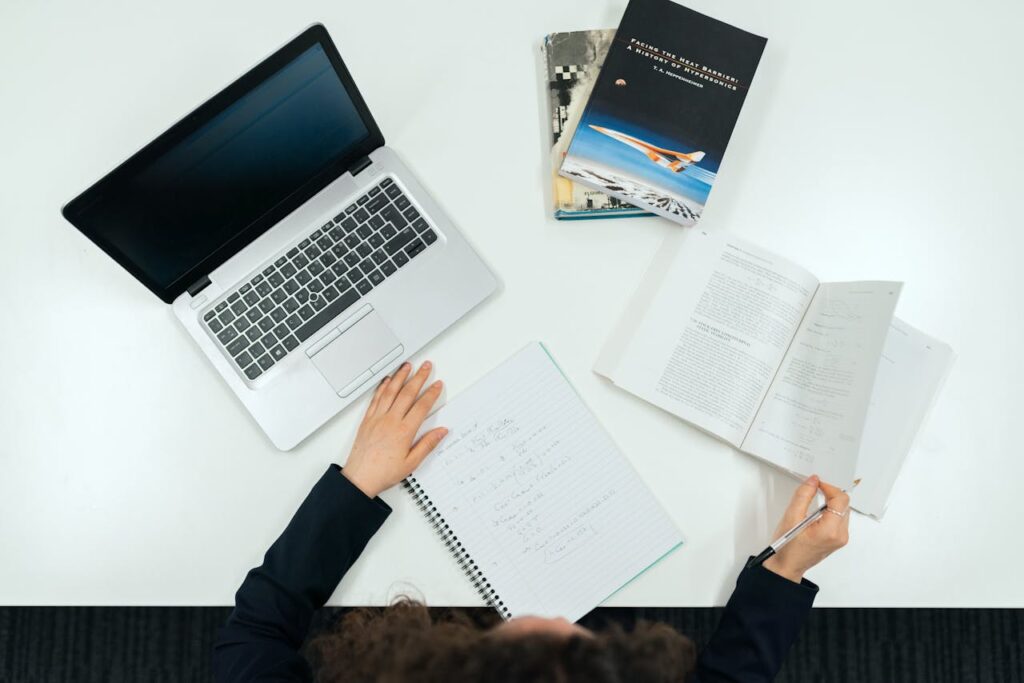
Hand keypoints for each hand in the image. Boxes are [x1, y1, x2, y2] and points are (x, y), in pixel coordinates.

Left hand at [341, 361, 446, 497]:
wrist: (360, 478)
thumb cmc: (383, 472)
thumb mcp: (411, 463)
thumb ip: (427, 445)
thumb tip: (441, 432)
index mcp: (403, 432)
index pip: (421, 406)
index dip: (431, 393)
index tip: (437, 384)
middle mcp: (390, 421)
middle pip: (407, 393)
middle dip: (419, 377)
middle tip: (426, 366)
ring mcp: (377, 418)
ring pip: (390, 391)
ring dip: (400, 376)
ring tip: (407, 366)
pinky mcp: (367, 420)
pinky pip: (376, 398)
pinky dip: (383, 387)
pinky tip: (387, 380)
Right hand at [763, 475, 849, 582]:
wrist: (787, 566)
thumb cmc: (787, 547)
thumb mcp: (791, 517)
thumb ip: (803, 495)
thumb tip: (813, 481)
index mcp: (831, 530)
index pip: (840, 500)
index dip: (829, 487)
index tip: (817, 484)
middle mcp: (840, 535)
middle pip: (844, 505)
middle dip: (830, 494)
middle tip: (815, 489)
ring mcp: (840, 539)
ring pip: (843, 511)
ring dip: (830, 502)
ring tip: (813, 503)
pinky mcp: (838, 540)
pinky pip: (839, 519)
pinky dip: (830, 511)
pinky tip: (816, 513)